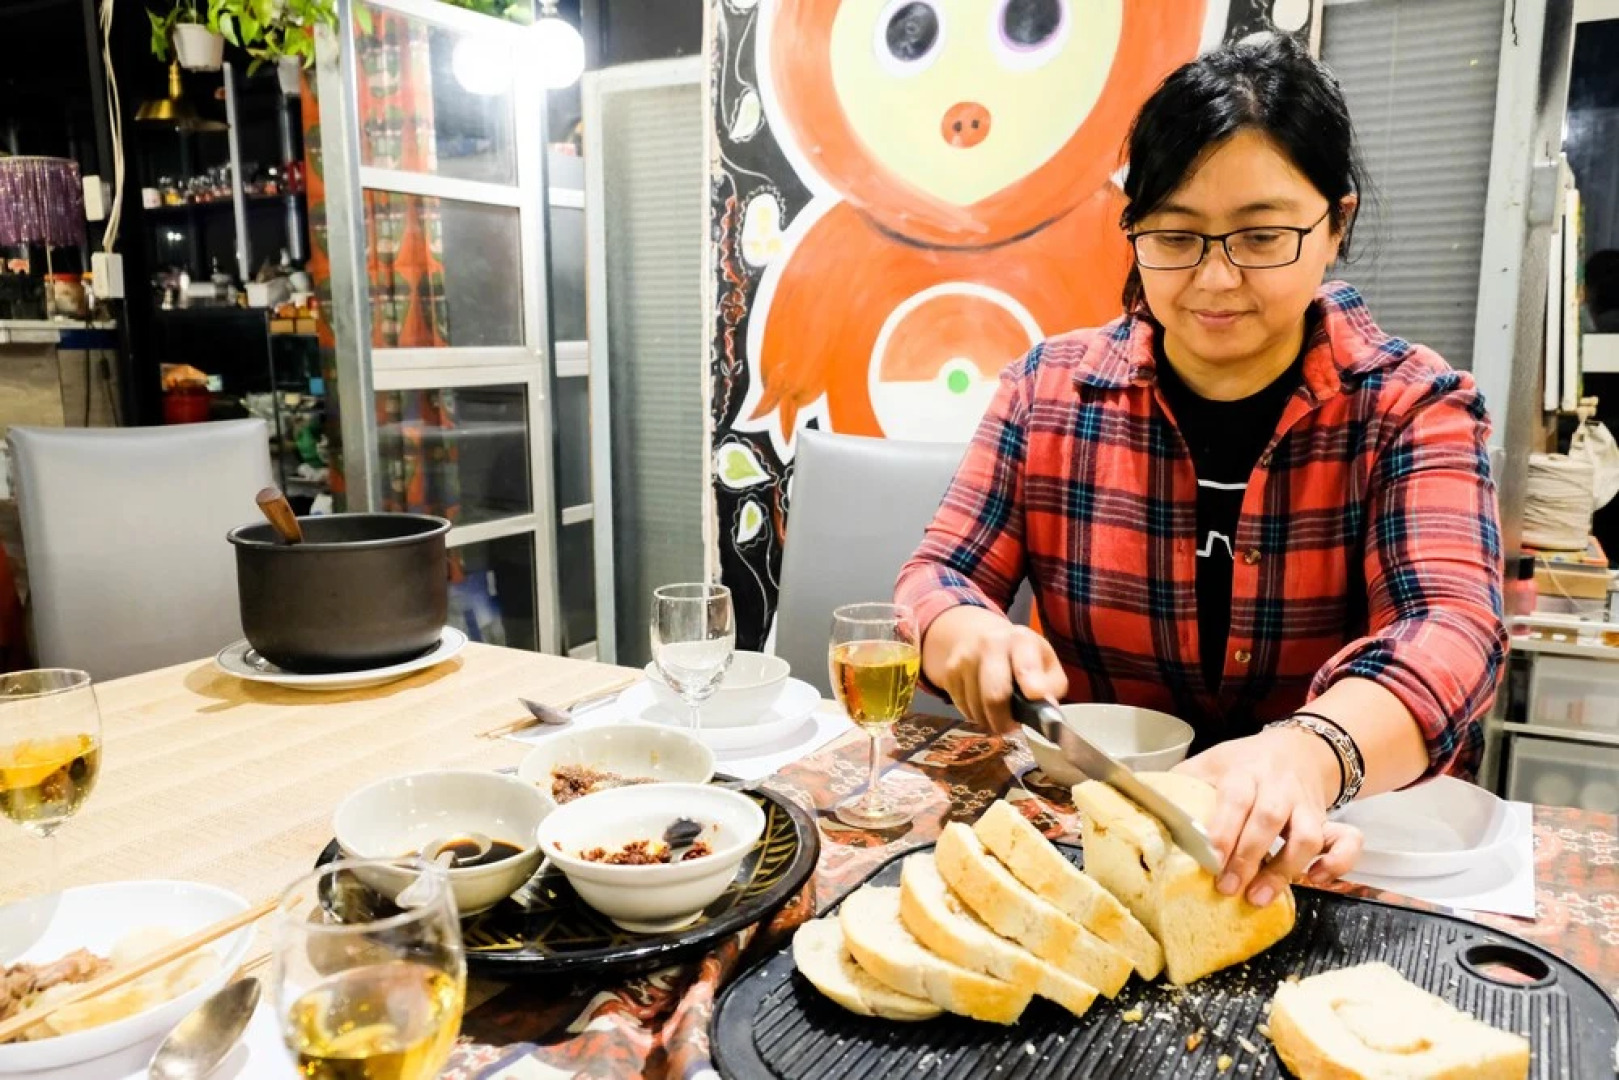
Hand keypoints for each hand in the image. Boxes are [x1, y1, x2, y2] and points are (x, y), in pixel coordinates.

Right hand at [922, 606, 1066, 733]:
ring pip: (976, 708)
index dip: (1033, 685)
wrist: (978, 635)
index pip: (1025, 666)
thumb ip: (1052, 687)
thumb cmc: (1021, 656)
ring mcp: (965, 658)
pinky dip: (975, 714)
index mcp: (1021, 641)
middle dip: (1004, 720)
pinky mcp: (949, 672)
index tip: (1036, 698)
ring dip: (989, 720)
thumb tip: (1048, 714)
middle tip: (1011, 728)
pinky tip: (983, 705)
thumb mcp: (1045, 663)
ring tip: (998, 714)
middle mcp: (990, 645)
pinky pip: (963, 708)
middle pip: (994, 695)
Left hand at [1173, 726, 1363, 904]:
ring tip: (1260, 897)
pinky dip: (1339, 863)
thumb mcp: (1209, 764)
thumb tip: (1137, 803)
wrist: (1296, 748)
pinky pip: (1347, 840)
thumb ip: (1180, 785)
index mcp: (1243, 771)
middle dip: (1249, 856)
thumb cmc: (1242, 764)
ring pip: (1308, 834)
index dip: (1223, 830)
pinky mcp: (1329, 819)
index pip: (1234, 798)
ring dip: (1286, 868)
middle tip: (1229, 889)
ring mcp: (1305, 804)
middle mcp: (1278, 786)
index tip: (1208, 860)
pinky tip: (1317, 880)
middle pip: (1269, 819)